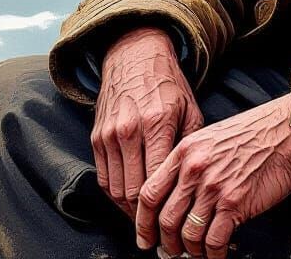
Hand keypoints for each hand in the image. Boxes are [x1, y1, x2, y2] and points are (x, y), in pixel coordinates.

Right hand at [91, 26, 202, 217]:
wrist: (135, 56)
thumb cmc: (168, 84)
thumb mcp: (190, 108)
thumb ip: (190, 144)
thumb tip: (193, 180)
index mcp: (158, 123)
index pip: (158, 179)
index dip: (165, 208)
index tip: (174, 224)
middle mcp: (130, 130)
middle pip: (134, 191)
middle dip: (146, 218)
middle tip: (159, 235)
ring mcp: (110, 135)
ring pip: (116, 190)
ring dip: (129, 212)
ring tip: (145, 224)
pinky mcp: (96, 137)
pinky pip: (104, 178)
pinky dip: (115, 196)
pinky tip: (129, 203)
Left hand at [135, 92, 290, 258]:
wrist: (286, 130)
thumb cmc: (252, 133)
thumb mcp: (210, 137)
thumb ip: (189, 163)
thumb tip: (175, 199)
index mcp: (185, 151)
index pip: (149, 194)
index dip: (143, 223)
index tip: (145, 237)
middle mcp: (194, 169)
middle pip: (165, 219)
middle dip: (166, 243)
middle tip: (171, 252)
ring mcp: (214, 187)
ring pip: (188, 235)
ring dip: (190, 252)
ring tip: (196, 254)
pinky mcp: (234, 203)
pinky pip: (213, 241)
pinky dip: (212, 255)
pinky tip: (217, 254)